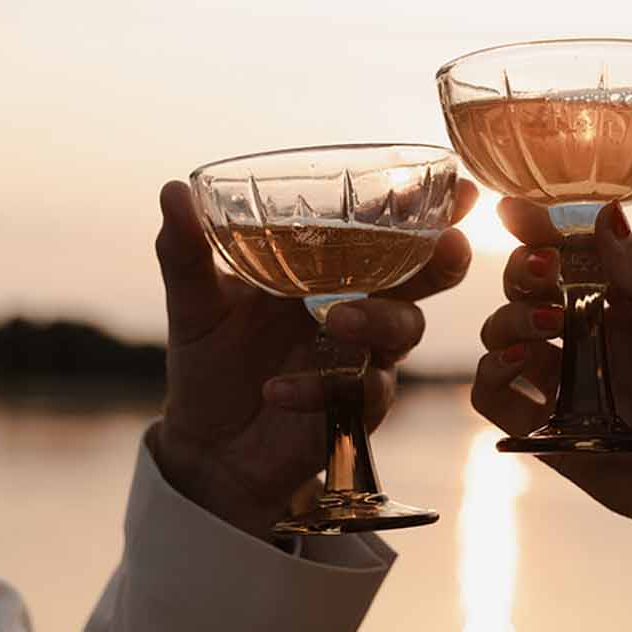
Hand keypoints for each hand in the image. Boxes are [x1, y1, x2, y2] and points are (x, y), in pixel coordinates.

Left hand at [152, 180, 476, 537]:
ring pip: (404, 331)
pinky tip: (276, 391)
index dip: (425, 208)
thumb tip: (174, 191)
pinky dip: (317, 389)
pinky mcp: (356, 409)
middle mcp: (359, 308)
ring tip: (334, 319)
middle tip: (448, 247)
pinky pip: (361, 393)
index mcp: (329, 270)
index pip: (384, 230)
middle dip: (443, 259)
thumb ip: (186, 251)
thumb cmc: (212, 362)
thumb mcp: (194, 302)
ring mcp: (363, 358)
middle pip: (422, 277)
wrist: (206, 444)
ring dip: (377, 320)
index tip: (457, 188)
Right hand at [470, 199, 631, 547]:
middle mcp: (586, 336)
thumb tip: (606, 214)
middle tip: (544, 275)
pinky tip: (521, 365)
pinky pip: (494, 399)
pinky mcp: (545, 431)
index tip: (514, 210)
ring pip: (501, 335)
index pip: (570, 253)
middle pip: (526, 287)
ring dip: (509, 319)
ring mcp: (563, 382)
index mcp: (625, 304)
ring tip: (545, 325)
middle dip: (523, 271)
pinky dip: (492, 377)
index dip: (539, 228)